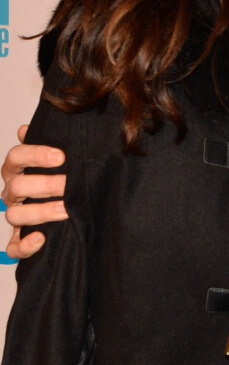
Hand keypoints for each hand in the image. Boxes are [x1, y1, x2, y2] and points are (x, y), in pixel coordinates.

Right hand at [1, 125, 67, 258]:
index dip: (35, 154)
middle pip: (17, 186)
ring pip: (14, 215)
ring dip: (40, 212)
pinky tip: (41, 238)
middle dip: (45, 184)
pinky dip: (24, 245)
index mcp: (17, 169)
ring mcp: (15, 215)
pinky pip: (13, 247)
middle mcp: (12, 191)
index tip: (60, 156)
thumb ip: (46, 141)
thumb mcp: (55, 156)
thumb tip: (25, 129)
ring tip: (65, 210)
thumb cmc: (57, 174)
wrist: (65, 204)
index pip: (15, 157)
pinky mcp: (18, 239)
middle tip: (68, 184)